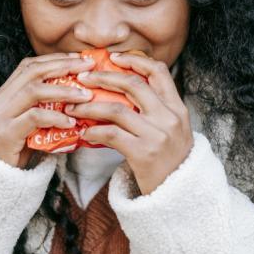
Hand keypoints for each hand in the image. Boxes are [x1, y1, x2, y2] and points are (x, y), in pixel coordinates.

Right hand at [0, 53, 95, 168]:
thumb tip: (79, 103)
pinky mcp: (6, 134)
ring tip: (85, 96)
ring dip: (63, 91)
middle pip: (33, 72)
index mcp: (4, 94)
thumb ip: (44, 112)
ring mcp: (1, 116)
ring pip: (33, 91)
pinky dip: (55, 118)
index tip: (78, 59)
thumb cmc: (13, 152)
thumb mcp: (27, 126)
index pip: (29, 66)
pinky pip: (34, 118)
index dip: (54, 59)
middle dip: (63, 66)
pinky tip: (71, 122)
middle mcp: (0, 100)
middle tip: (88, 67)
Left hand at [66, 52, 193, 194]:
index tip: (113, 58)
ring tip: (74, 107)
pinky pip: (110, 134)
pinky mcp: (143, 153)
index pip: (159, 72)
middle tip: (83, 78)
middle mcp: (169, 118)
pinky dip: (93, 131)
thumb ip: (156, 110)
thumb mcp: (173, 130)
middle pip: (132, 84)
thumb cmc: (170, 162)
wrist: (179, 195)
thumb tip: (122, 91)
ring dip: (90, 106)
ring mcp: (156, 135)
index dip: (135, 60)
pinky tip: (84, 133)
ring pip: (116, 109)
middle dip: (103, 77)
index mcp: (177, 108)